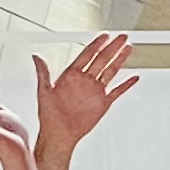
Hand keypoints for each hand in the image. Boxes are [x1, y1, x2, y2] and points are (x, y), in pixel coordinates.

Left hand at [30, 32, 137, 164]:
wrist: (59, 134)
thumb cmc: (49, 115)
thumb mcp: (44, 91)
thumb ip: (43, 72)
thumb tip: (35, 56)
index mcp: (72, 75)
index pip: (87, 55)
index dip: (97, 44)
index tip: (105, 35)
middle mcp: (85, 80)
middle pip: (102, 59)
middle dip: (113, 47)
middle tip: (123, 36)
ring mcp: (95, 91)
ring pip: (111, 71)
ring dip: (120, 60)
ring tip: (129, 48)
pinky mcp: (103, 103)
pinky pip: (117, 91)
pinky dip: (126, 85)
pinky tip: (134, 77)